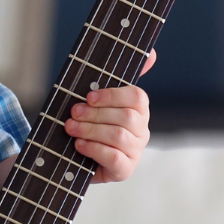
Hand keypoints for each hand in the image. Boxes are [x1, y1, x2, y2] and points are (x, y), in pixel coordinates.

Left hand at [65, 51, 154, 184]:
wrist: (73, 158)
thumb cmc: (87, 125)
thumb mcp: (96, 101)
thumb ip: (115, 77)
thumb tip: (152, 52)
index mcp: (139, 110)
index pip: (137, 97)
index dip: (112, 95)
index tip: (89, 96)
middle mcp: (141, 131)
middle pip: (125, 117)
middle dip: (95, 114)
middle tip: (73, 113)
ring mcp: (135, 152)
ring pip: (119, 136)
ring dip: (91, 130)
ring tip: (71, 128)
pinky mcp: (124, 170)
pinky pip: (114, 158)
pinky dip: (94, 149)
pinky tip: (79, 145)